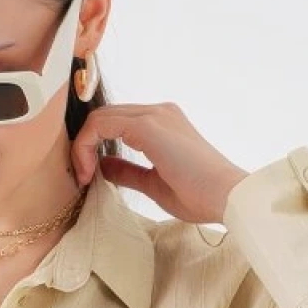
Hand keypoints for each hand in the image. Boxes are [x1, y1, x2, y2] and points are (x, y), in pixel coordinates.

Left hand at [70, 101, 249, 224]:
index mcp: (162, 123)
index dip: (92, 147)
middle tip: (81, 178)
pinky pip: (102, 124)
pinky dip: (86, 146)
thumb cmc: (198, 195)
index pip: (114, 123)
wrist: (225, 196)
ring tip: (84, 177)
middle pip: (104, 116)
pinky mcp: (149, 125)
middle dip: (83, 146)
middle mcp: (158, 112)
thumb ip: (127, 171)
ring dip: (82, 147)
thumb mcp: (153, 183)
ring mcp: (154, 115)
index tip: (88, 178)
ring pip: (100, 117)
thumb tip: (102, 166)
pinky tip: (89, 172)